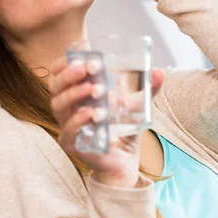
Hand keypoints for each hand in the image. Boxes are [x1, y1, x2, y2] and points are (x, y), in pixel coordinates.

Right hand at [49, 56, 164, 186]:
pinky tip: (91, 113)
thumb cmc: (123, 130)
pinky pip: (69, 129)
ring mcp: (67, 126)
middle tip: (87, 68)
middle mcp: (67, 108)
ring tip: (95, 89)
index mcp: (76, 94)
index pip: (59, 74)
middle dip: (69, 75)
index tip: (82, 56)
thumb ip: (147, 90)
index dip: (66, 64)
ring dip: (75, 94)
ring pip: (59, 106)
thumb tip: (161, 72)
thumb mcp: (136, 107)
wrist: (124, 161)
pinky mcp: (72, 143)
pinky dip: (78, 119)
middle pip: (56, 87)